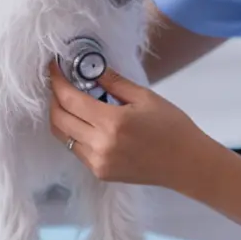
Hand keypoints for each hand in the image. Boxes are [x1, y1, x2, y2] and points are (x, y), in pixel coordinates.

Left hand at [48, 61, 213, 189]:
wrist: (186, 164)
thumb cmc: (172, 127)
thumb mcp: (145, 97)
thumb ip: (114, 82)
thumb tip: (89, 68)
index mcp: (112, 123)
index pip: (69, 98)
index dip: (56, 80)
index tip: (54, 66)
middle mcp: (100, 145)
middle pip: (58, 118)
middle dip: (54, 97)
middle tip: (59, 82)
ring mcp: (98, 163)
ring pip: (63, 136)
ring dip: (61, 116)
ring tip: (70, 100)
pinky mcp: (100, 173)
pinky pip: (76, 149)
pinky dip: (74, 132)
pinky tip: (86, 121)